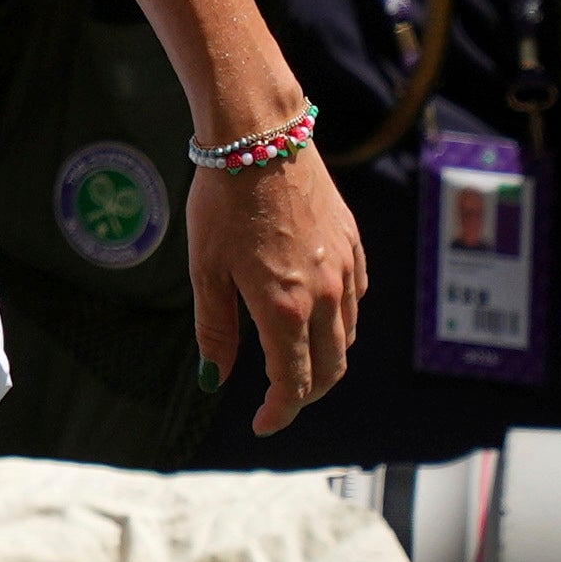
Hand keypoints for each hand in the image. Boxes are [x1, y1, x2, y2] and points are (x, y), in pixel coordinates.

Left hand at [192, 143, 362, 438]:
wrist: (260, 138)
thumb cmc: (222, 202)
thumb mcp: (205, 269)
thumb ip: (216, 329)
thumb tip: (215, 378)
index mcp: (284, 308)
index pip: (293, 383)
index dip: (278, 412)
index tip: (260, 424)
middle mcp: (325, 296)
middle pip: (330, 370)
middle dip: (304, 395)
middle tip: (276, 400)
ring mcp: (346, 270)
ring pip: (346, 337)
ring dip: (324, 360)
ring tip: (292, 360)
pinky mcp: (354, 245)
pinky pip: (355, 300)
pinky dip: (338, 321)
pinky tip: (314, 315)